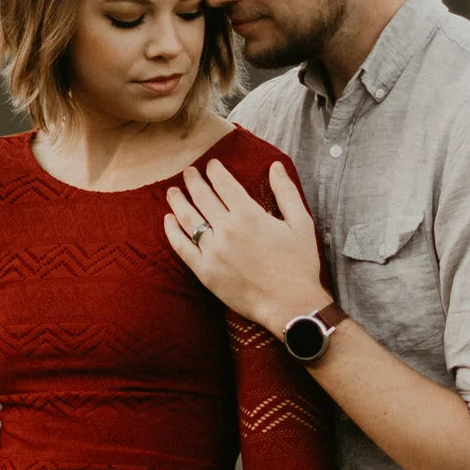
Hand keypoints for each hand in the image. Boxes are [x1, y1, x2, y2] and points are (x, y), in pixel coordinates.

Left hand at [165, 157, 332, 338]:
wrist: (289, 303)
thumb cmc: (299, 263)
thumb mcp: (301, 222)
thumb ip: (286, 192)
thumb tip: (276, 166)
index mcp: (248, 214)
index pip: (224, 184)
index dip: (215, 171)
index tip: (211, 165)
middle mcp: (226, 229)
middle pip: (203, 197)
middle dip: (194, 181)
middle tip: (188, 172)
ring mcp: (212, 251)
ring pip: (188, 219)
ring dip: (178, 201)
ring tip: (173, 191)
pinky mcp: (205, 272)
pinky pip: (182, 248)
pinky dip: (172, 232)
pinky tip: (168, 221)